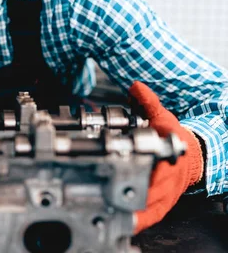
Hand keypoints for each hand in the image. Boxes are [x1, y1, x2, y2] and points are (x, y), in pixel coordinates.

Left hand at [129, 81, 203, 233]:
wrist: (193, 155)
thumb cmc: (177, 138)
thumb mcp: (163, 118)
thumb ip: (148, 103)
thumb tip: (136, 87)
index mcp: (170, 158)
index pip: (162, 167)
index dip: (150, 174)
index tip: (138, 176)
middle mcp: (170, 179)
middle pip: (156, 192)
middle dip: (139, 196)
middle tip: (118, 200)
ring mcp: (167, 192)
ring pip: (155, 207)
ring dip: (139, 213)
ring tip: (122, 218)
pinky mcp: (163, 202)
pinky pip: (154, 215)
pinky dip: (142, 220)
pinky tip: (129, 224)